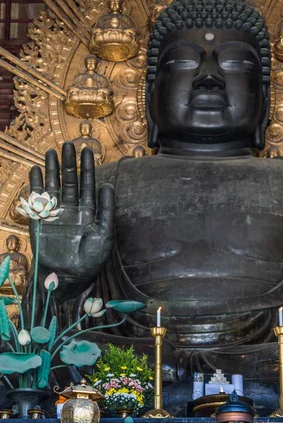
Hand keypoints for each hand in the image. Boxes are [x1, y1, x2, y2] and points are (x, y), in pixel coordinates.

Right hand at [29, 142, 114, 300]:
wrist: (67, 279)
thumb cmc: (90, 261)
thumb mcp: (103, 234)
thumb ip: (105, 210)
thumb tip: (107, 185)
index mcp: (88, 213)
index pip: (88, 185)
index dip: (88, 168)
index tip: (89, 150)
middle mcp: (72, 210)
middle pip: (70, 181)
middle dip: (70, 163)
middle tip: (70, 144)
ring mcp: (55, 214)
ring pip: (54, 186)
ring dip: (52, 169)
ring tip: (52, 151)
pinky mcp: (40, 221)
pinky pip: (37, 200)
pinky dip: (36, 185)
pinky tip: (36, 170)